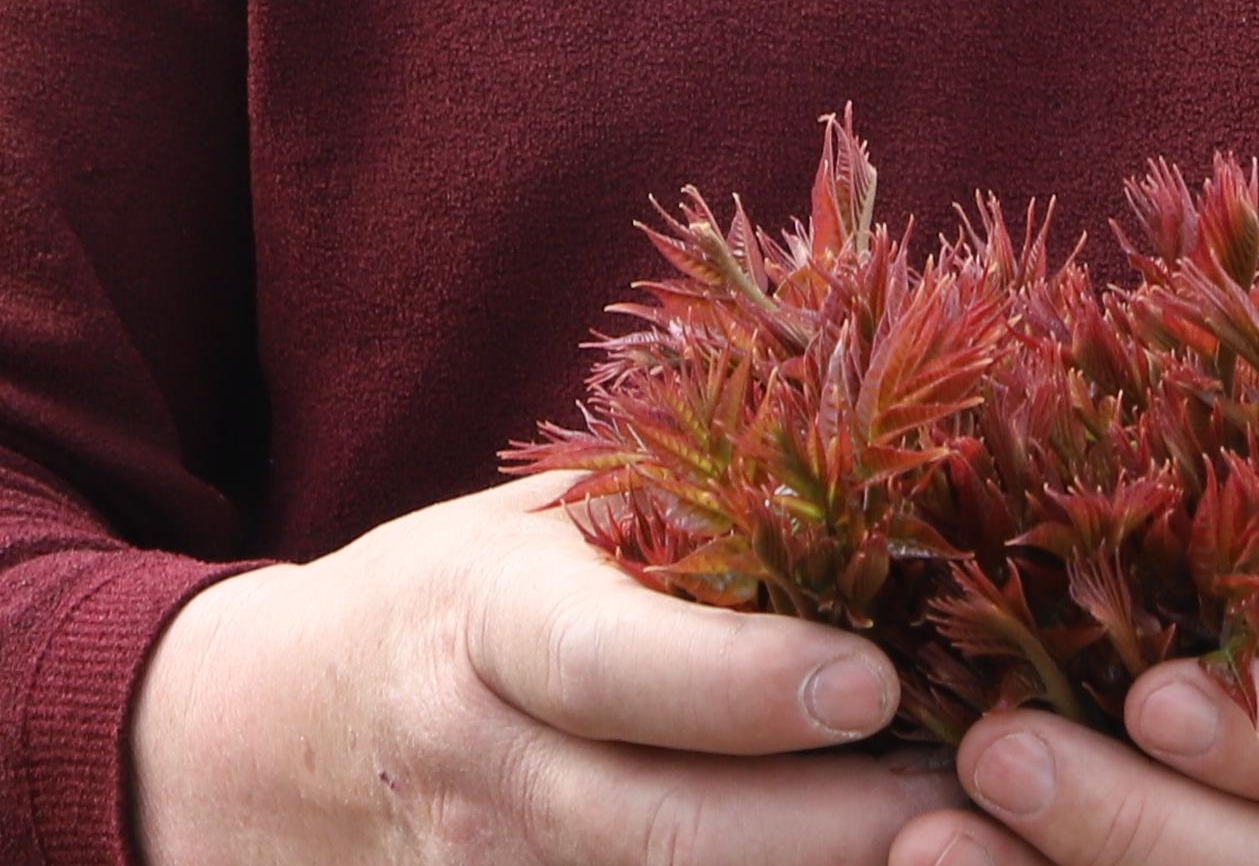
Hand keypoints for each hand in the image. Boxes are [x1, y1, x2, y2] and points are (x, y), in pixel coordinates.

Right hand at [127, 471, 961, 863]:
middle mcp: (485, 776)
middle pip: (668, 836)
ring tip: (969, 852)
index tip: (870, 679)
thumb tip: (881, 434)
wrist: (275, 746)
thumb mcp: (535, 524)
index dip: (740, 684)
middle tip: (983, 805)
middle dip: (837, 830)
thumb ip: (678, 503)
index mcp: (487, 628)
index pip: (609, 668)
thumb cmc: (457, 604)